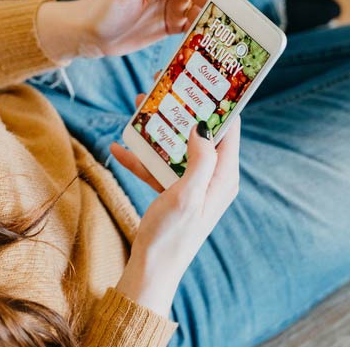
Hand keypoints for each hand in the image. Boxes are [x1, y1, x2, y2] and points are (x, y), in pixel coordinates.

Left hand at [36, 0, 242, 60]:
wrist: (87, 35)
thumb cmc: (104, 8)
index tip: (239, 5)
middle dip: (227, 7)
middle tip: (239, 28)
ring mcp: (174, 6)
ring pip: (206, 11)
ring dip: (217, 23)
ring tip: (227, 41)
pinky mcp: (170, 25)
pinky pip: (194, 28)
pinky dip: (203, 35)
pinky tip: (210, 48)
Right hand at [113, 97, 240, 315]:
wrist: (151, 270)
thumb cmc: (172, 236)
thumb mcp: (187, 194)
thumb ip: (200, 159)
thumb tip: (203, 126)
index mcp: (223, 177)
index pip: (229, 130)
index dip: (221, 103)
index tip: (207, 78)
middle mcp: (212, 179)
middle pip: (201, 134)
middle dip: (182, 110)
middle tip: (165, 86)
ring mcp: (192, 186)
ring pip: (177, 147)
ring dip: (158, 129)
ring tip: (139, 107)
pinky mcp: (174, 194)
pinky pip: (159, 168)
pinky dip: (141, 157)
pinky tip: (120, 146)